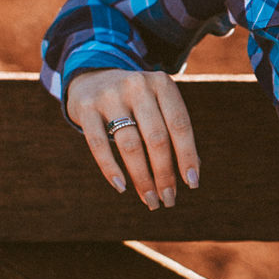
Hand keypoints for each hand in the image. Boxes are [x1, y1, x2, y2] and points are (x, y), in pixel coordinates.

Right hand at [64, 67, 199, 210]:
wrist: (93, 78)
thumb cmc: (137, 101)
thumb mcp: (158, 105)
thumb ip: (173, 132)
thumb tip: (191, 174)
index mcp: (162, 84)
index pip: (180, 125)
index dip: (187, 156)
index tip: (192, 184)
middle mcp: (137, 86)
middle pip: (157, 138)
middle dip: (164, 174)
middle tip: (168, 200)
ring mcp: (110, 95)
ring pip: (130, 145)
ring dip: (142, 178)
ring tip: (149, 199)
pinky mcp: (86, 108)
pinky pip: (98, 144)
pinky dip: (111, 168)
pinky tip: (122, 187)